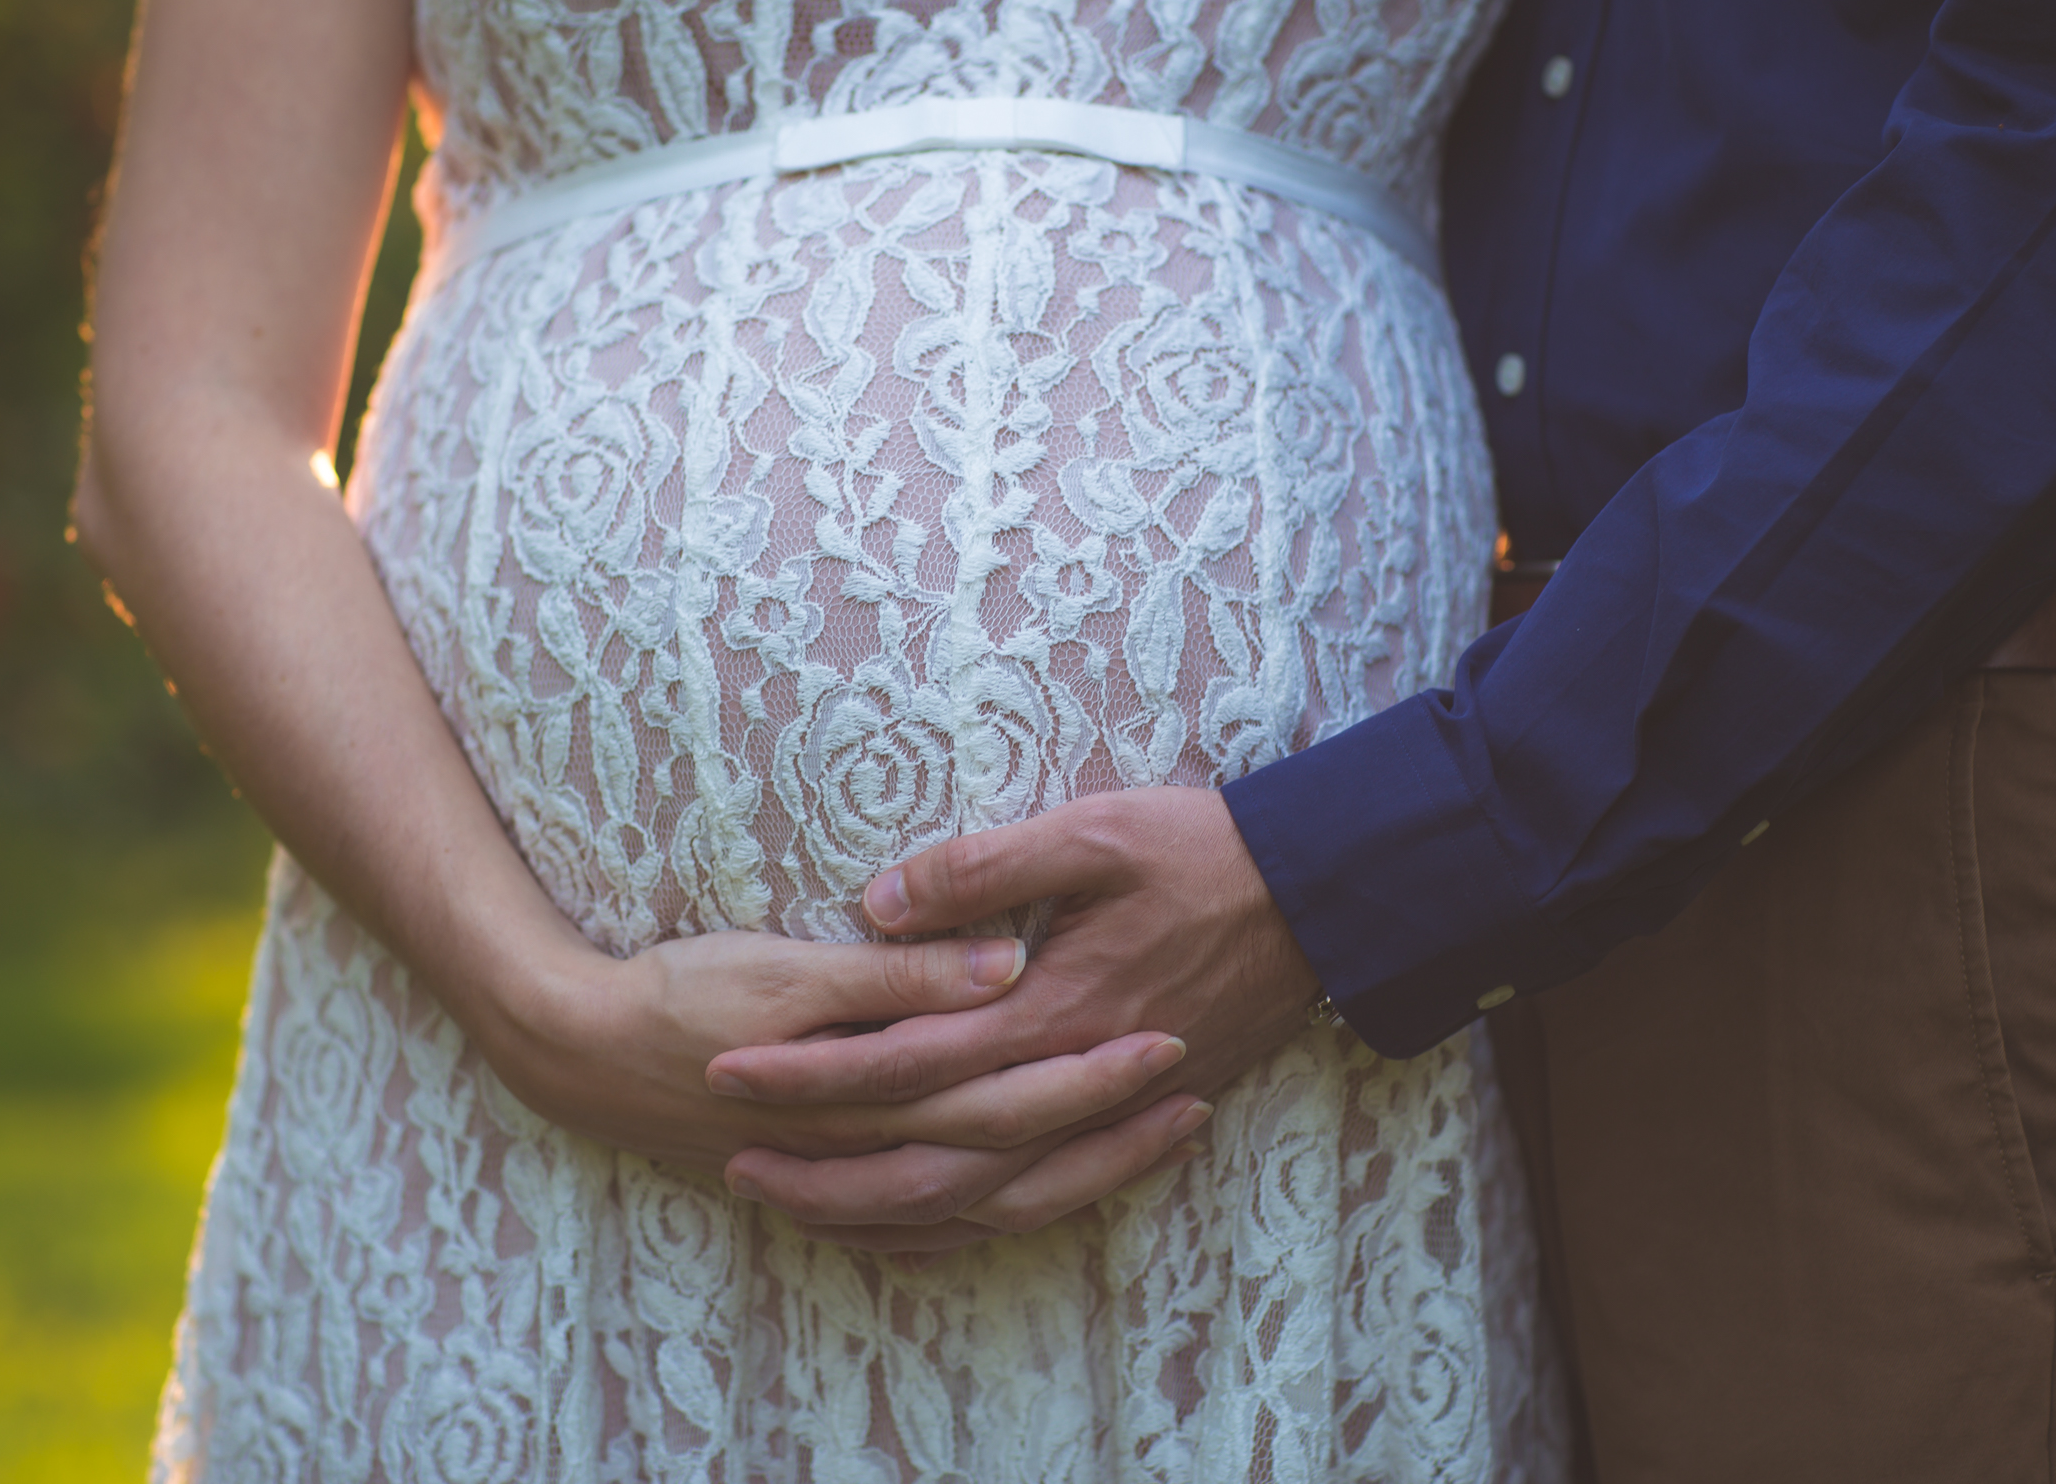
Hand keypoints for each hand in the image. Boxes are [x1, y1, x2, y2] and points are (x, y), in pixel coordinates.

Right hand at [481, 925, 1203, 1180]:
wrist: (575, 1051)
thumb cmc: (682, 992)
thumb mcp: (788, 968)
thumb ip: (901, 977)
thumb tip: (1004, 966)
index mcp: (872, 1092)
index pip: (1008, 1095)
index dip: (1092, 1077)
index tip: (1169, 1043)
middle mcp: (872, 1152)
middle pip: (1014, 1159)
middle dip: (1106, 1131)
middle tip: (1192, 1089)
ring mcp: (846, 1180)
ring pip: (982, 1205)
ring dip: (1069, 1176)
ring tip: (1149, 1140)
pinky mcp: (821, 1184)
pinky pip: (923, 1231)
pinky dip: (988, 1221)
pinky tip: (1031, 1201)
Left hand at [714, 786, 1319, 1248]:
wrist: (1325, 899)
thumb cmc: (1204, 850)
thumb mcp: (1089, 831)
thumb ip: (978, 868)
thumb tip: (877, 902)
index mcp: (1048, 1010)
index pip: (902, 1060)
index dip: (810, 1070)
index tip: (729, 1067)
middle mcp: (1069, 1084)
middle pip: (927, 1159)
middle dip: (825, 1168)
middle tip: (735, 1161)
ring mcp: (1105, 1116)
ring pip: (980, 1202)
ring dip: (887, 1212)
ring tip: (805, 1208)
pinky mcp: (1131, 1124)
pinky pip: (1039, 1203)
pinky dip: (970, 1224)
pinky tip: (923, 1223)